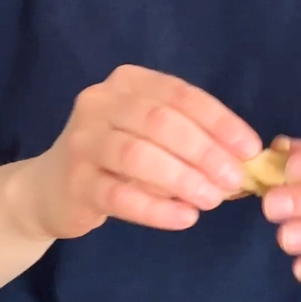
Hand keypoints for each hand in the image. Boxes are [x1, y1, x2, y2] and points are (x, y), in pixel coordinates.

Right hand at [11, 65, 259, 239]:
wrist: (50, 189)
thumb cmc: (115, 159)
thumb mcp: (149, 135)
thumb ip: (189, 138)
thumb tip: (243, 160)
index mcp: (127, 82)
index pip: (180, 95)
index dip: (220, 122)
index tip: (250, 150)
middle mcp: (99, 103)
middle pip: (161, 122)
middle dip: (204, 152)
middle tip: (234, 181)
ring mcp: (82, 141)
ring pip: (138, 155)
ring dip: (183, 179)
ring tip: (212, 200)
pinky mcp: (74, 182)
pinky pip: (120, 196)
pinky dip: (157, 209)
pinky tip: (185, 219)